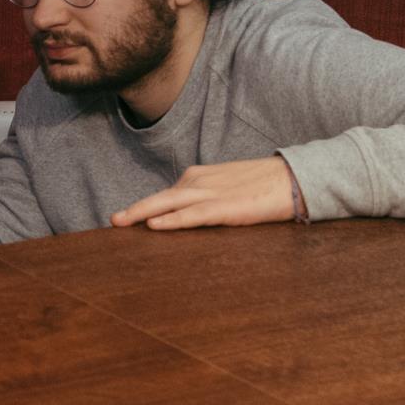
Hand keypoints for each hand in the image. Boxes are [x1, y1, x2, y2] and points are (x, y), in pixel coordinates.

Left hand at [113, 157, 299, 230]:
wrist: (292, 177)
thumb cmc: (261, 185)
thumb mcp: (226, 187)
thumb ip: (205, 197)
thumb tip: (186, 214)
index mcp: (198, 177)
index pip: (165, 194)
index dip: (145, 207)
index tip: (126, 217)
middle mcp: (198, 182)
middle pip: (159, 197)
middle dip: (135, 209)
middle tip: (113, 220)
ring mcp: (211, 194)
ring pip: (168, 204)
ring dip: (143, 214)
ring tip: (121, 223)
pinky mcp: (225, 208)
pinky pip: (192, 216)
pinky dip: (172, 220)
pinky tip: (155, 226)